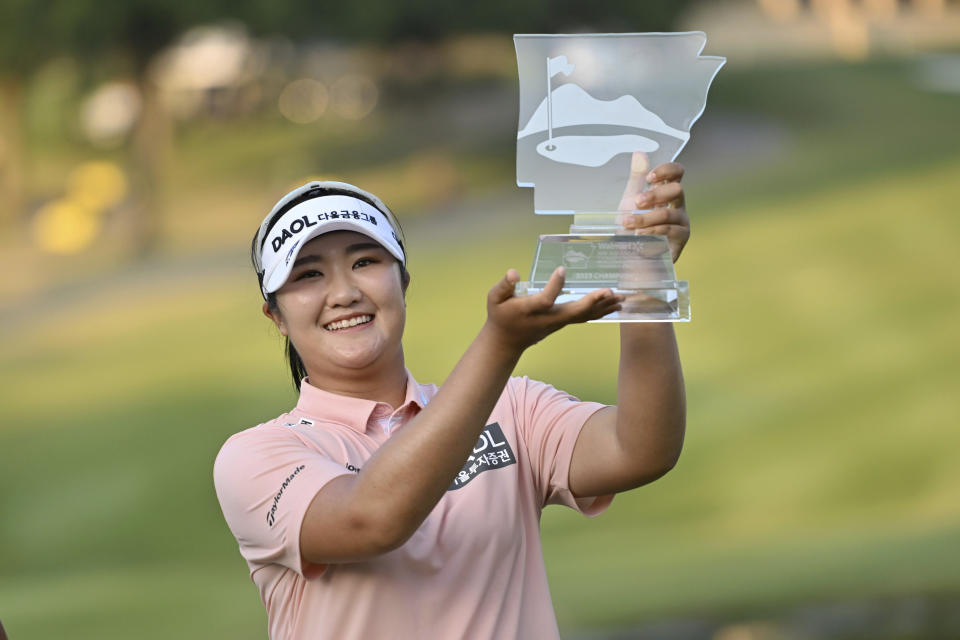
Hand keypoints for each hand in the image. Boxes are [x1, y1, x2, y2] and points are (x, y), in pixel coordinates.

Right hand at [483, 267, 622, 352]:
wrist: (506, 341)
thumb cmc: (500, 316)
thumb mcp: (494, 298)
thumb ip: (504, 285)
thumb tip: (514, 272)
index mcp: (532, 309)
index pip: (546, 299)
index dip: (554, 285)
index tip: (562, 269)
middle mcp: (549, 318)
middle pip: (575, 312)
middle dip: (593, 302)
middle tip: (612, 292)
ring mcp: (558, 322)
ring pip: (584, 316)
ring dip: (604, 308)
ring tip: (623, 299)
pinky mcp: (563, 322)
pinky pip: (585, 317)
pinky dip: (600, 311)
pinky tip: (613, 306)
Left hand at [617, 155, 689, 262]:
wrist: (631, 260)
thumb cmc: (631, 230)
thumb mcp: (629, 202)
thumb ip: (637, 179)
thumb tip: (640, 153)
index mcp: (667, 193)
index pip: (677, 173)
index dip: (668, 170)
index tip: (650, 176)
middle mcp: (678, 206)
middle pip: (677, 190)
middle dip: (655, 195)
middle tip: (636, 202)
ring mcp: (682, 222)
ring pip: (669, 212)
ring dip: (646, 217)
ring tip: (628, 223)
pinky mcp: (681, 239)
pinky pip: (669, 231)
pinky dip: (651, 231)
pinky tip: (639, 235)